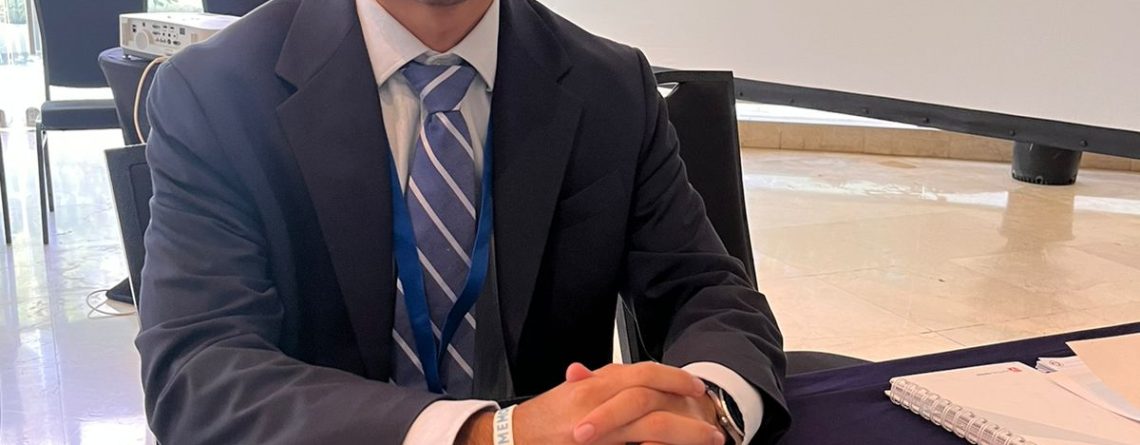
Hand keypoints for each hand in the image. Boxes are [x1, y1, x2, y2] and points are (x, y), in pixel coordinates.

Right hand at [509, 362, 721, 444]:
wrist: (506, 440)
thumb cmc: (537, 423)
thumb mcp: (567, 397)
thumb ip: (590, 384)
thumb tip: (606, 373)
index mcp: (593, 386)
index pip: (641, 373)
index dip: (672, 378)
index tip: (695, 386)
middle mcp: (596, 403)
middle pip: (651, 398)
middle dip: (685, 408)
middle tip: (712, 423)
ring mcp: (595, 428)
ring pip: (649, 424)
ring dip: (681, 433)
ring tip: (708, 440)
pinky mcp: (592, 443)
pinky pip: (635, 442)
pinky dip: (655, 444)